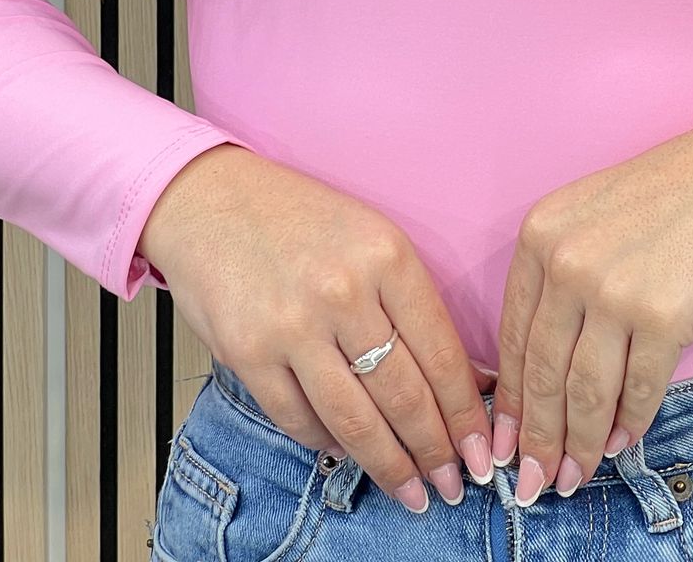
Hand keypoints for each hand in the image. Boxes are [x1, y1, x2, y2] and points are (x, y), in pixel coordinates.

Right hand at [138, 144, 495, 512]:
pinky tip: (349, 453)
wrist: (212, 201)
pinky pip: (299, 420)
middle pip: (403, 394)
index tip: (480, 451)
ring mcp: (292, 325)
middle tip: (453, 484)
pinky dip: (329, 444)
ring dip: (389, 466)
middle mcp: (343, 291)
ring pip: (355, 420)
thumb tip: (466, 378)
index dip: (465, 412)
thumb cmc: (301, 219)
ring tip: (410, 491)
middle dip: (434, 451)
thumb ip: (412, 303)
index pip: (440, 351)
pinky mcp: (247, 354)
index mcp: (386, 255)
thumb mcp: (372, 238)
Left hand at [489, 106, 692, 504]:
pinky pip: (640, 390)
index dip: (510, 400)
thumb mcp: (593, 218)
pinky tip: (621, 440)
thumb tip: (544, 374)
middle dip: (537, 438)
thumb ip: (561, 279)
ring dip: (579, 444)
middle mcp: (569, 261)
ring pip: (585, 392)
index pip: (512, 335)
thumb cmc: (673, 195)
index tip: (506, 443)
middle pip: (542, 372)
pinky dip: (629, 423)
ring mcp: (617, 290)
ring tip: (575, 475)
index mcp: (542, 233)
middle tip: (535, 483)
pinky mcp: (667, 317)